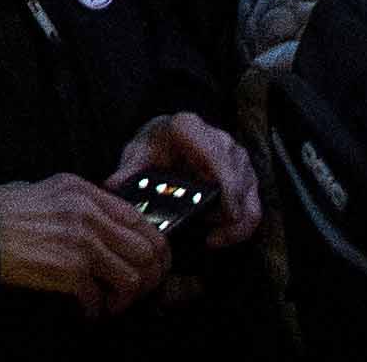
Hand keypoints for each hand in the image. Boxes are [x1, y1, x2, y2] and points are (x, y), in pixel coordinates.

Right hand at [0, 176, 175, 313]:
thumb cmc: (7, 212)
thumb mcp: (51, 193)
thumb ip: (87, 206)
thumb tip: (118, 232)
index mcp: (85, 191)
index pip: (142, 222)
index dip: (154, 250)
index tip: (148, 267)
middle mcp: (88, 213)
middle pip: (146, 252)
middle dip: (146, 279)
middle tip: (132, 292)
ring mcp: (80, 241)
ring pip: (131, 279)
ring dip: (122, 299)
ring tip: (107, 303)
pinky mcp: (68, 268)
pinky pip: (99, 299)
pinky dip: (93, 311)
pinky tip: (83, 309)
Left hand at [118, 112, 259, 247]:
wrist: (167, 138)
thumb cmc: (154, 146)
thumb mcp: (138, 155)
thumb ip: (128, 172)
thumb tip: (112, 186)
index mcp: (189, 127)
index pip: (215, 157)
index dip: (226, 187)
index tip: (227, 214)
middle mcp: (220, 138)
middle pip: (236, 182)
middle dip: (227, 214)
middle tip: (210, 238)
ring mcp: (237, 156)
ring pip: (248, 197)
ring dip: (234, 224)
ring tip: (212, 239)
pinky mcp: (247, 174)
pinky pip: (253, 205)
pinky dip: (241, 226)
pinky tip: (221, 236)